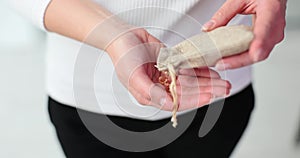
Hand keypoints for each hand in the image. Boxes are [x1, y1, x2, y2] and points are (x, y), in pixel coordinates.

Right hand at [106, 28, 230, 110]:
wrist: (123, 36)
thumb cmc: (123, 56)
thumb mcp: (134, 77)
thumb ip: (151, 92)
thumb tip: (168, 104)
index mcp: (152, 94)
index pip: (178, 100)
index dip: (195, 99)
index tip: (209, 96)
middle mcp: (161, 86)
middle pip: (188, 91)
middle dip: (206, 90)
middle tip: (223, 89)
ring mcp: (167, 74)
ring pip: (191, 80)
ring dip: (206, 81)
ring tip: (222, 81)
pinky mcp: (171, 63)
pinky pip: (188, 67)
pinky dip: (199, 69)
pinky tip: (211, 70)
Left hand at [202, 0, 286, 69]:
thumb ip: (224, 14)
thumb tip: (208, 28)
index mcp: (271, 12)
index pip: (263, 36)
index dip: (252, 51)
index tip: (237, 58)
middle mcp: (275, 26)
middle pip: (260, 52)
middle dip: (238, 61)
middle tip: (220, 63)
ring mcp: (274, 35)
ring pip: (258, 55)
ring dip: (239, 61)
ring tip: (222, 62)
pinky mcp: (269, 39)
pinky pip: (257, 52)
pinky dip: (242, 56)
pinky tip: (230, 58)